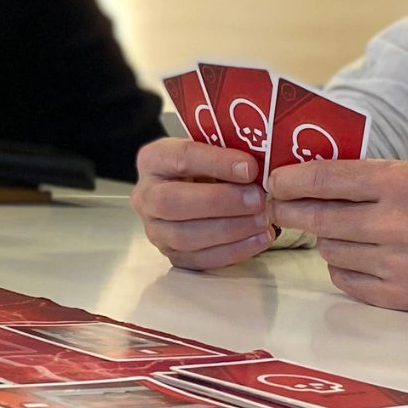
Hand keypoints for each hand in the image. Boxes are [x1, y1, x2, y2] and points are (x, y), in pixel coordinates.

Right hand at [132, 137, 273, 269]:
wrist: (195, 189)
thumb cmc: (208, 165)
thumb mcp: (213, 148)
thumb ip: (229, 152)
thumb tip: (256, 170)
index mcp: (153, 160)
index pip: (181, 158)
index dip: (216, 163)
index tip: (250, 168)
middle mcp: (145, 196)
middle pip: (173, 202)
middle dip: (219, 202)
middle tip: (257, 199)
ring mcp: (155, 230)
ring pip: (184, 236)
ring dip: (229, 229)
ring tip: (262, 220)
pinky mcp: (172, 255)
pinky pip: (199, 260)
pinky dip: (233, 251)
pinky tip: (259, 239)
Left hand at [265, 157, 407, 311]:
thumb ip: (368, 180)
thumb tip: (306, 180)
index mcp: (403, 183)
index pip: (327, 177)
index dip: (291, 179)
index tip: (274, 180)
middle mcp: (397, 223)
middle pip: (317, 217)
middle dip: (290, 210)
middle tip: (277, 207)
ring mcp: (398, 265)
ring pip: (328, 250)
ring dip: (326, 239)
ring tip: (343, 231)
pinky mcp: (400, 297)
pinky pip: (346, 280)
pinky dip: (344, 267)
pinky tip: (360, 256)